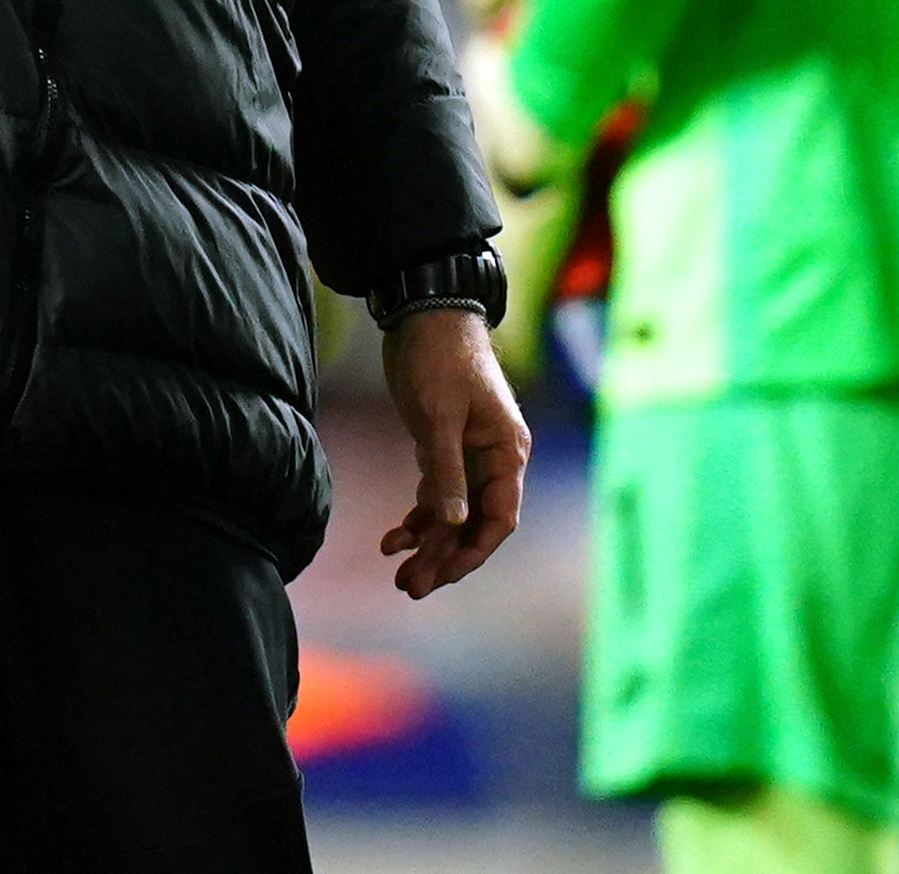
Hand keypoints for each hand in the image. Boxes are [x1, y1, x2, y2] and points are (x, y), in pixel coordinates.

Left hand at [376, 307, 530, 599]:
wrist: (423, 310)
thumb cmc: (437, 357)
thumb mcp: (437, 416)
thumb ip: (445, 470)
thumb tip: (453, 524)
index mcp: (506, 452)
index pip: (499, 519)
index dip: (472, 553)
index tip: (441, 577)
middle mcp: (494, 458)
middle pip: (474, 523)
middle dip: (444, 558)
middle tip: (409, 587)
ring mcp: (470, 453)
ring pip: (453, 512)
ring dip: (428, 544)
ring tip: (399, 575)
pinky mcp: (445, 444)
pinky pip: (437, 492)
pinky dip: (418, 516)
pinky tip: (393, 538)